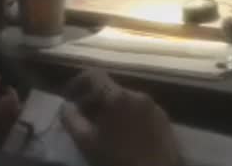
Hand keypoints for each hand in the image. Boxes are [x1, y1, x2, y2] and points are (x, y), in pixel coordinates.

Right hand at [60, 69, 181, 165]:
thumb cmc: (118, 158)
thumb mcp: (86, 142)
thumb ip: (70, 119)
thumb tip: (66, 106)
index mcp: (117, 97)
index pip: (93, 74)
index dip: (77, 82)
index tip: (69, 98)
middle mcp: (137, 94)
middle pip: (109, 88)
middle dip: (92, 99)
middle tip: (83, 117)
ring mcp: (153, 106)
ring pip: (125, 99)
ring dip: (110, 108)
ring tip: (104, 128)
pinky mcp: (164, 119)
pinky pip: (139, 110)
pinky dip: (127, 116)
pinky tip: (124, 135)